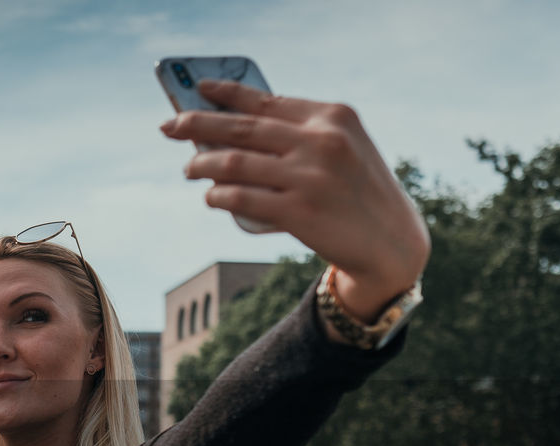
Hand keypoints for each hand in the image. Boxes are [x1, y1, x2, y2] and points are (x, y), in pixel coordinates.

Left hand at [160, 78, 429, 313]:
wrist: (390, 241)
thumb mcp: (343, 147)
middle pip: (241, 127)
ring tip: (189, 169)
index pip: (267, 100)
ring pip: (233, 163)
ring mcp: (310, 177)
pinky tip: (210, 196)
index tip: (198, 90)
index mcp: (333, 116)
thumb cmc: (356, 191)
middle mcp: (322, 141)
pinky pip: (241, 198)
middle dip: (197, 125)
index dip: (227, 94)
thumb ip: (298, 133)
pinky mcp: (299, 212)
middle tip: (169, 127)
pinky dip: (217, 195)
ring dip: (201, 164)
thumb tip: (227, 133)